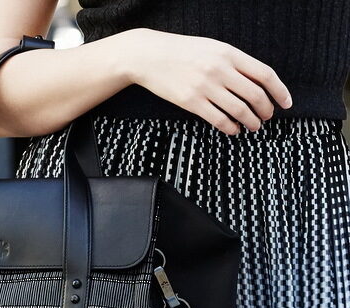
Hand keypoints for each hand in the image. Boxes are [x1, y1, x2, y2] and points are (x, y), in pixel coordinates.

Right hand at [118, 28, 292, 134]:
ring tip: (253, 127)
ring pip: (239, 110)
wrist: (150, 56)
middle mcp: (220, 70)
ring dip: (250, 122)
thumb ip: (233, 63)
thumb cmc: (181, 52)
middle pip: (255, 95)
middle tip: (266, 118)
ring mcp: (206, 87)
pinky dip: (230, 127)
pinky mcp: (191, 102)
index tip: (286, 103)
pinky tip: (233, 129)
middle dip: (265, 110)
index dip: (279, 91)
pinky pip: (218, 119)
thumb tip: (254, 83)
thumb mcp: (212, 49)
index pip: (264, 74)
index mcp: (229, 53)